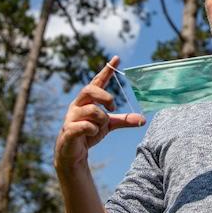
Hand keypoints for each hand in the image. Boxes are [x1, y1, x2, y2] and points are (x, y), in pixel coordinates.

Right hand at [54, 56, 144, 170]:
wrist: (72, 154)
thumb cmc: (88, 133)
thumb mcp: (108, 125)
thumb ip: (123, 120)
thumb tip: (143, 119)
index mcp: (87, 100)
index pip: (97, 81)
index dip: (106, 70)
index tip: (117, 58)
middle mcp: (77, 105)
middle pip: (90, 89)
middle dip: (105, 97)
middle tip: (113, 107)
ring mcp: (71, 117)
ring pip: (91, 110)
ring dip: (102, 119)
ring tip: (101, 126)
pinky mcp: (68, 130)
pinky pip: (84, 126)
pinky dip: (93, 129)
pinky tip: (92, 133)